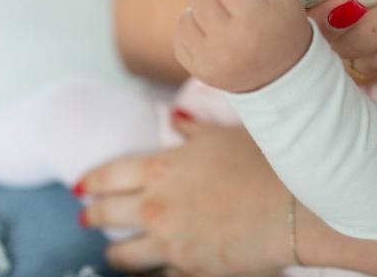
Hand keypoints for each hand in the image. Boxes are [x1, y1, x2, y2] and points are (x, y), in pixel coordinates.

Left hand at [80, 119, 292, 276]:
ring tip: (113, 252)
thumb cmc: (264, 164)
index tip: (82, 188)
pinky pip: (157, 276)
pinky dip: (150, 273)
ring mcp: (170, 243)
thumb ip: (193, 129)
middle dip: (93, 216)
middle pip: (106, 215)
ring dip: (115, 252)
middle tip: (87, 217)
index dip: (92, 183)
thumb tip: (174, 116)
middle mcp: (156, 206)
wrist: (293, 208)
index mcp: (161, 168)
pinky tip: (148, 271)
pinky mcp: (189, 270)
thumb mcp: (225, 136)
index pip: (109, 175)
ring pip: (124, 254)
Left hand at [175, 0, 311, 91]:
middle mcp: (230, 39)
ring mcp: (211, 58)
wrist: (282, 75)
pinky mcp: (199, 71)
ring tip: (219, 20)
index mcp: (255, 16)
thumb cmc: (283, 28)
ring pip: (185, 17)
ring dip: (200, 13)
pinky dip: (193, 33)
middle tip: (229, 2)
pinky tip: (211, 36)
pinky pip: (180, 39)